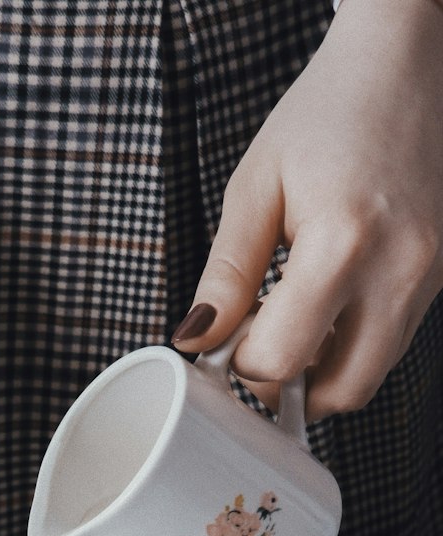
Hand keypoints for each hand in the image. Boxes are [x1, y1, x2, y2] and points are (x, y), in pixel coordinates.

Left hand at [172, 0, 442, 419]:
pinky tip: (329, 306)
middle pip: (339, 392)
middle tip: (257, 355)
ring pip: (372, 376)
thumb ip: (227, 275)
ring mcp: (430, 276)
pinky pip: (394, 341)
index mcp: (343, 242)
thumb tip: (197, 341)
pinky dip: (355, 344)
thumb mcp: (256, 187)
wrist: (406, 65)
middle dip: (290, 389)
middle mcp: (399, 268)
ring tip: (292, 323)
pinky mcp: (442, 277)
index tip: (226, 346)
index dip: (243, 365)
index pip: (283, 359)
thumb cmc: (328, 114)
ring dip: (324, 371)